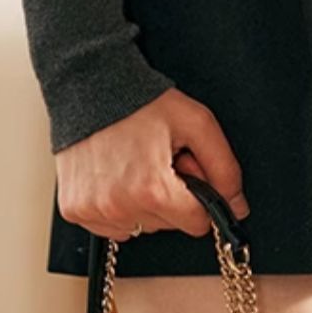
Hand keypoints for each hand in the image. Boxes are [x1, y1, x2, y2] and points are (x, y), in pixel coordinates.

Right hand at [54, 87, 251, 242]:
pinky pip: (113, 226)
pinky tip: (116, 175)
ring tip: (136, 164)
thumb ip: (224, 167)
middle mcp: (119, 207)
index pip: (197, 223)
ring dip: (144, 203)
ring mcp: (93, 211)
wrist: (89, 85)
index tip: (185, 170)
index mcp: (151, 189)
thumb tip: (237, 207)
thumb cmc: (142, 102)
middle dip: (171, 197)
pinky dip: (119, 206)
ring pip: (140, 227)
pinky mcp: (74, 210)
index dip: (199, 197)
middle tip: (159, 160)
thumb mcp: (196, 123)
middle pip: (168, 226)